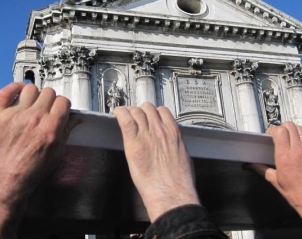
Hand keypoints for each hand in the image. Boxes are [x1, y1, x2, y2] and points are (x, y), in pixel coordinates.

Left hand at [0, 83, 76, 238]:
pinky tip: (18, 92)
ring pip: (30, 89)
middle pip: (48, 92)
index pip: (63, 101)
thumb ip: (67, 131)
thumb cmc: (32, 170)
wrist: (7, 179)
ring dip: (34, 95)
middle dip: (50, 100)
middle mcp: (34, 118)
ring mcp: (15, 115)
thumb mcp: (58, 152)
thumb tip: (76, 118)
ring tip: (32, 103)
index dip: (63, 106)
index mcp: (51, 127)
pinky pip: (6, 91)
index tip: (60, 109)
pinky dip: (13, 88)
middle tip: (46, 108)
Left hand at [114, 103, 199, 221]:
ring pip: (136, 111)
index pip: (162, 111)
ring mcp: (146, 135)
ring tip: (126, 117)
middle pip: (148, 108)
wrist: (171, 193)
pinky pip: (125, 120)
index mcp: (173, 133)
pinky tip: (117, 114)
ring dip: (131, 112)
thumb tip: (172, 144)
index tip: (150, 115)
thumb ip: (175, 145)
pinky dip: (120, 114)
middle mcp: (160, 130)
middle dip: (141, 111)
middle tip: (136, 117)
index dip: (154, 112)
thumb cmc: (179, 181)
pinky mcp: (133, 143)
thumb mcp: (183, 156)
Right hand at [250, 122, 301, 238]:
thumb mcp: (275, 181)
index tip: (270, 134)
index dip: (273, 130)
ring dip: (294, 130)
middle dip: (283, 127)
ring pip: (301, 130)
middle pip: (290, 127)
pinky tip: (301, 142)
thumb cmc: (295, 193)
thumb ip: (262, 169)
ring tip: (290, 136)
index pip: (280, 131)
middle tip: (279, 134)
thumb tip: (250, 165)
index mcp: (285, 156)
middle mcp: (297, 150)